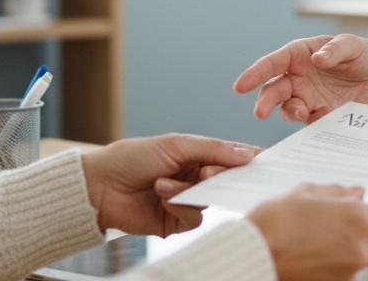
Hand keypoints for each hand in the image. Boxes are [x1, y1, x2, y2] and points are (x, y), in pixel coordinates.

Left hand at [80, 134, 261, 234]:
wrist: (101, 186)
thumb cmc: (134, 157)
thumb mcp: (176, 145)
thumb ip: (215, 149)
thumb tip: (250, 154)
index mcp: (197, 155)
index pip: (231, 157)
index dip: (249, 159)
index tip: (267, 161)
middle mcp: (195, 178)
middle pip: (225, 181)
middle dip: (217, 177)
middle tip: (204, 174)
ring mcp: (186, 200)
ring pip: (210, 201)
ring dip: (188, 192)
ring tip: (163, 184)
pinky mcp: (175, 222)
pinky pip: (194, 219)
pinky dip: (181, 208)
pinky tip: (162, 198)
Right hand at [234, 34, 367, 123]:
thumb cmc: (361, 58)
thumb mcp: (355, 46)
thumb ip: (337, 49)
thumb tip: (317, 59)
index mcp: (299, 55)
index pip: (273, 63)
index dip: (255, 73)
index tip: (240, 86)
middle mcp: (297, 78)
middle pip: (273, 90)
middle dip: (264, 101)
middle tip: (260, 113)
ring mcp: (307, 99)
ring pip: (287, 109)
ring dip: (291, 112)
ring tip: (304, 113)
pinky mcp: (319, 116)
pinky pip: (309, 123)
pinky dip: (312, 124)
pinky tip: (322, 120)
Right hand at [247, 184, 367, 280]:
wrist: (253, 255)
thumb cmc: (274, 224)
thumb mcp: (306, 193)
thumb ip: (336, 192)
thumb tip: (354, 193)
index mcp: (357, 219)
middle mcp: (359, 248)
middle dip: (354, 229)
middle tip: (327, 221)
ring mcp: (348, 272)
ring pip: (355, 254)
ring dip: (340, 247)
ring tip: (311, 239)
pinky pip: (340, 270)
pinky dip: (329, 263)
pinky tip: (307, 253)